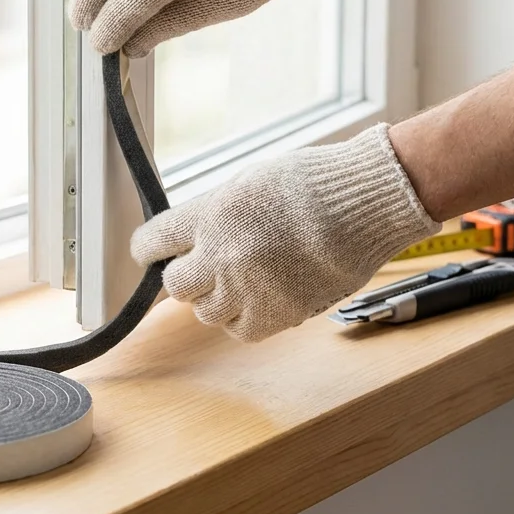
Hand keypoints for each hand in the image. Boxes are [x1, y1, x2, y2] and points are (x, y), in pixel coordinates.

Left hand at [131, 125, 438, 341]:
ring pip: (205, 312)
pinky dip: (244, 319)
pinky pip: (239, 330)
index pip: (152, 241)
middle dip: (188, 277)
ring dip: (217, 299)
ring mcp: (246, 289)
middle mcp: (220, 254)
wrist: (365, 205)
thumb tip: (194, 238)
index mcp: (211, 214)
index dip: (148, 249)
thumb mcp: (250, 183)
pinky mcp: (275, 315)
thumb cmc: (316, 185)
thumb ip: (215, 213)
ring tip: (244, 281)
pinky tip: (261, 298)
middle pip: (175, 284)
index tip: (150, 253)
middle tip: (206, 269)